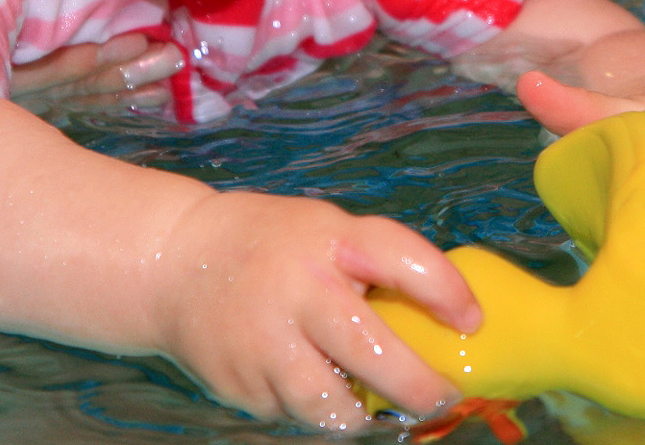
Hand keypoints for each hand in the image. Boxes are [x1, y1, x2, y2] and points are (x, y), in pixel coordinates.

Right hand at [153, 190, 478, 428]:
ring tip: (372, 402)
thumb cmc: (270, 245)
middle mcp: (298, 290)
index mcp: (329, 240)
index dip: (446, 292)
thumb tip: (445, 319)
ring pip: (332, 405)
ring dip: (362, 412)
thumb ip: (374, 265)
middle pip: (373, 352)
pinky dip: (313, 409)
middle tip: (443, 395)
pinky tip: (310, 383)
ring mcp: (264, 343)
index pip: (402, 259)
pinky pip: (295, 414)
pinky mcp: (241, 385)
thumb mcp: (325, 230)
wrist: (172, 263)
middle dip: (418, 387)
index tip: (472, 322)